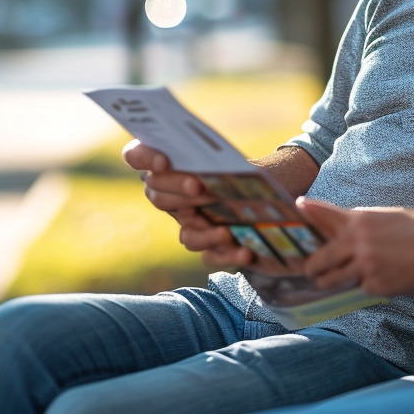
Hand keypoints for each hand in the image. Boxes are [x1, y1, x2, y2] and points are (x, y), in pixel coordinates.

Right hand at [122, 140, 252, 268]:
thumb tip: (228, 165)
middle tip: (199, 186)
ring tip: (227, 232)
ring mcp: (191, 224)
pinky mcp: (211, 248)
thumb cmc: (249, 170)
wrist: (276, 199)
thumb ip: (221, 157)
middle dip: (178, 189)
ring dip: (205, 234)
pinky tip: (247, 252)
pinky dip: (229, 255)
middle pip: (158, 196)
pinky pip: (212, 257)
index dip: (144, 158)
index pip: (137, 156)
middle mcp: (173, 196)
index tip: (163, 162)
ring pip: (186, 234)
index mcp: (172, 166)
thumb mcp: (236, 158)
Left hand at [298, 199, 413, 296]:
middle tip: (309, 269)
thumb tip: (343, 231)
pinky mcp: (375, 285)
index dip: (309, 211)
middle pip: (320, 258)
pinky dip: (367, 285)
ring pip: (332, 279)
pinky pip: (360, 287)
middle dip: (312, 266)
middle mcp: (358, 241)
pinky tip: (382, 278)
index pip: (325, 214)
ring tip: (328, 282)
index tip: (298, 206)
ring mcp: (365, 265)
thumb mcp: (388, 217)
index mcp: (360, 220)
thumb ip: (362, 224)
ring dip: (329, 281)